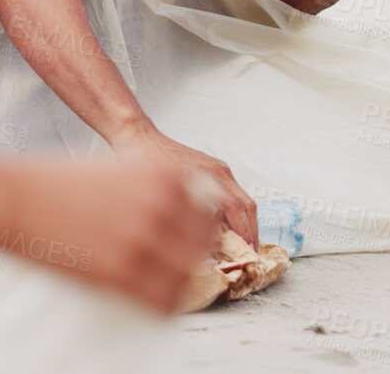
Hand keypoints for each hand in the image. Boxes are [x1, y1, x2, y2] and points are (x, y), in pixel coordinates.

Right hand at [0, 161, 218, 312]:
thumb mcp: (118, 170)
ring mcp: (145, 237)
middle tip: (173, 267)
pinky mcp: (124, 270)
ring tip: (163, 287)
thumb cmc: (58, 183)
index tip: (186, 242)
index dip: (199, 230)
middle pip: (204, 243)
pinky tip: (152, 302)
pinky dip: (165, 305)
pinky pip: (166, 299)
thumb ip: (154, 187)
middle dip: (192, 257)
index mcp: (163, 173)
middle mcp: (163, 203)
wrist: (15, 197)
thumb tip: (180, 213)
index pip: (208, 209)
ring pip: (189, 274)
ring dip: (180, 283)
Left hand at [109, 124, 256, 248]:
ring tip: (239, 243)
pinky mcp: (210, 170)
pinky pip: (230, 192)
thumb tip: (199, 242)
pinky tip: (221, 226)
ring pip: (240, 198)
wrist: (138, 136)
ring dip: (243, 221)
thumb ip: (182, 216)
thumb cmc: (143, 159)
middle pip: (246, 204)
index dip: (244, 233)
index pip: (237, 208)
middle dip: (251, 230)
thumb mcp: (159, 192)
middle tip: (250, 252)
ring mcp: (216, 169)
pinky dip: (232, 211)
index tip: (247, 252)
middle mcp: (217, 171)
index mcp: (209, 175)